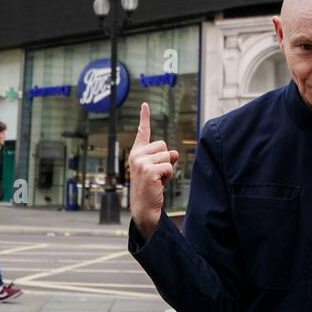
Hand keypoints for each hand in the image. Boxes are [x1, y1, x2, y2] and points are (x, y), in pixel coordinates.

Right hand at [128, 102, 178, 239]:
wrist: (145, 208)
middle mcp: (137, 155)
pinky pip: (169, 166)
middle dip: (166, 160)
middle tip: (157, 175)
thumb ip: (166, 158)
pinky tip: (159, 184)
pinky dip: (168, 176)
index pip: (143, 132)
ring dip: (168, 170)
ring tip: (158, 181)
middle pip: (164, 145)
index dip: (144, 117)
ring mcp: (141, 162)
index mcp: (137, 153)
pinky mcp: (148, 170)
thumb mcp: (159, 170)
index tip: (145, 104)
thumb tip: (174, 153)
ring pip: (168, 156)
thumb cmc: (152, 189)